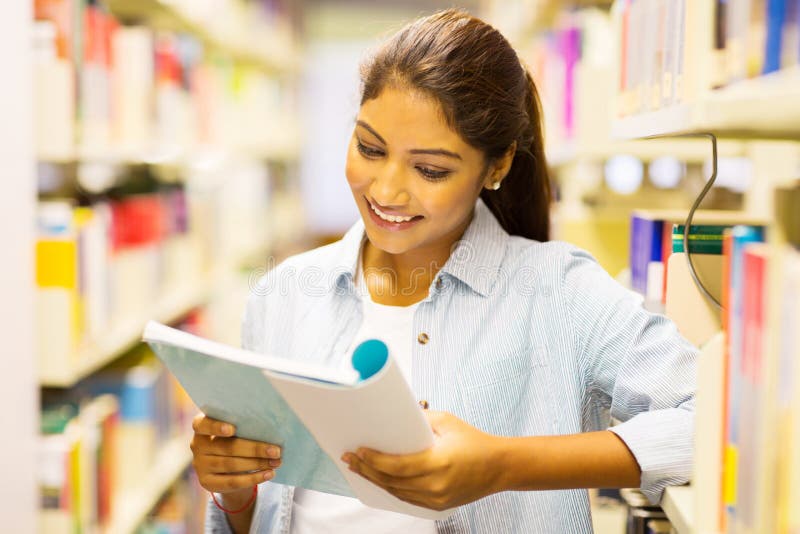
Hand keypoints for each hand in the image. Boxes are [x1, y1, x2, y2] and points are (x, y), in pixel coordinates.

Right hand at [190, 413, 282, 494]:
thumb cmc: (235, 438)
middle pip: (226, 447)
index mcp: (201, 426)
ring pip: (231, 465)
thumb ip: (244, 426)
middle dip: (255, 449)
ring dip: (257, 464)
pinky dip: (253, 478)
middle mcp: (197, 445)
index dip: (216, 427)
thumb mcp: (236, 429)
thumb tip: (272, 429)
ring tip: (276, 462)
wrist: (227, 466)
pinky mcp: (206, 482)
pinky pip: (232, 482)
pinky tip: (269, 474)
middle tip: (276, 450)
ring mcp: (200, 465)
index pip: (202, 424)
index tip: (233, 429)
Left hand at [342, 411, 506, 510]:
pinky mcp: (438, 505)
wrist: (499, 466)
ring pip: (396, 492)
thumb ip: (420, 420)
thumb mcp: (447, 421)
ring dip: (375, 480)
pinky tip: (379, 479)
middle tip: (350, 458)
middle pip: (391, 481)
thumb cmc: (475, 441)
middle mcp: (435, 485)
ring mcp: (437, 499)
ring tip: (359, 468)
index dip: (373, 460)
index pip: (395, 466)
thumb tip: (395, 417)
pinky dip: (391, 488)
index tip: (358, 451)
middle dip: (366, 469)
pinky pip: (408, 498)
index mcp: (437, 463)